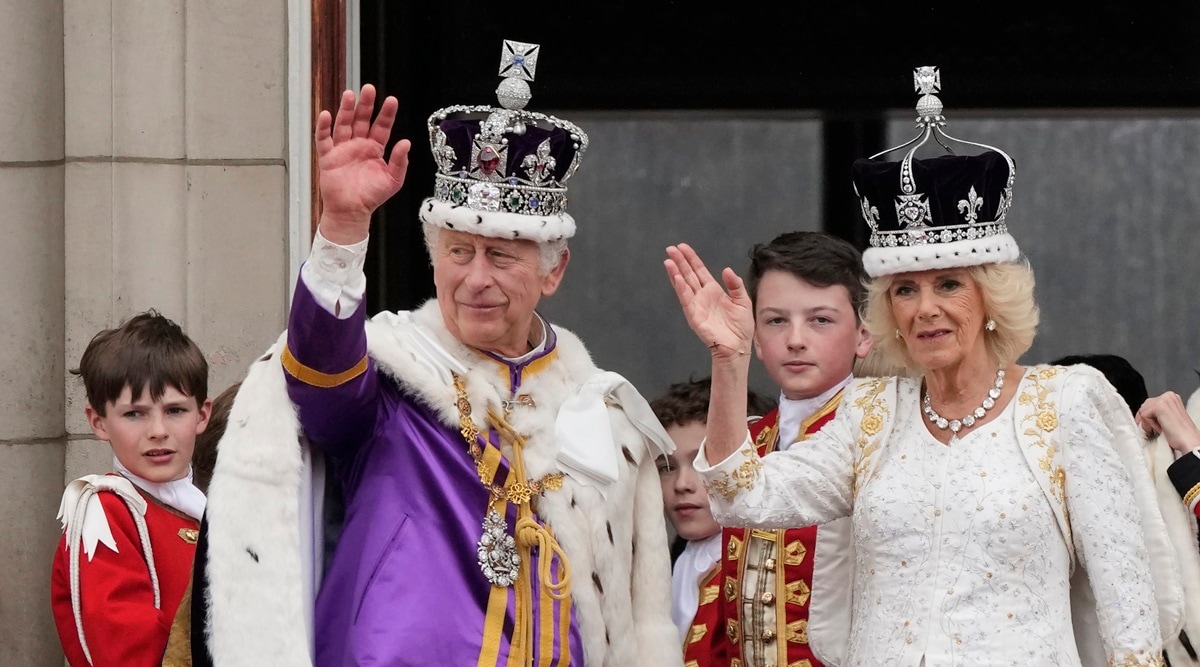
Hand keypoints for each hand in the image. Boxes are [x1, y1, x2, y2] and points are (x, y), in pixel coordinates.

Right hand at [315, 84, 411, 243]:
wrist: (352, 212)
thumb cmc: (371, 197)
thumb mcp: (393, 180)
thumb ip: (399, 162)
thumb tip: (406, 143)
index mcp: (375, 149)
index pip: (381, 126)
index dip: (386, 114)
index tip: (391, 100)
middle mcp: (358, 145)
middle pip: (362, 120)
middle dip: (366, 105)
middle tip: (369, 89)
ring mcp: (342, 149)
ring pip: (344, 124)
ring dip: (346, 110)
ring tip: (350, 95)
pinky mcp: (328, 157)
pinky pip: (324, 139)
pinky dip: (323, 127)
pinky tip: (326, 114)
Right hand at [664, 243, 753, 358]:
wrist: (738, 347)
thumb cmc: (740, 327)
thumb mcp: (743, 301)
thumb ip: (735, 285)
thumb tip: (726, 269)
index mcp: (713, 290)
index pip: (699, 271)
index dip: (691, 258)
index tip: (683, 247)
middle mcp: (702, 296)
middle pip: (688, 274)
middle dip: (680, 261)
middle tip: (671, 248)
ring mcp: (696, 305)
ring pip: (683, 285)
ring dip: (675, 273)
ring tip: (668, 261)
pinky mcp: (694, 316)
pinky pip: (686, 300)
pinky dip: (680, 288)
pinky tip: (676, 278)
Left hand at [1136, 391, 1199, 454]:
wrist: (1188, 441)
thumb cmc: (1180, 434)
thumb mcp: (1168, 418)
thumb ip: (1158, 412)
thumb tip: (1142, 415)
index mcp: (1172, 397)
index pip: (1150, 403)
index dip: (1147, 416)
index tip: (1149, 425)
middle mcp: (1169, 395)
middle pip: (1144, 405)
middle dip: (1145, 419)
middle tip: (1152, 429)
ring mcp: (1164, 399)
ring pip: (1143, 410)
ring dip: (1147, 423)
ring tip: (1159, 430)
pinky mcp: (1160, 406)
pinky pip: (1144, 415)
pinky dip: (1148, 425)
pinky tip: (1159, 429)